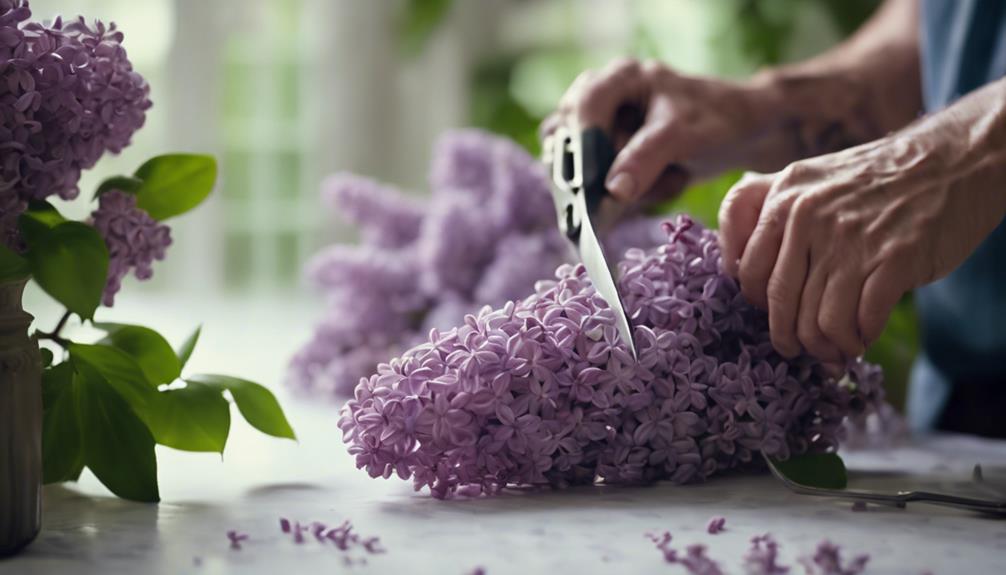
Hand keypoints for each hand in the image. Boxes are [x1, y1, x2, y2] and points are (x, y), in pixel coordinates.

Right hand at [540, 59, 782, 205]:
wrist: (740, 134)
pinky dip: (628, 198)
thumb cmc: (715, 120)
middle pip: (571, 144)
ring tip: (668, 179)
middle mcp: (600, 102)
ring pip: (581, 173)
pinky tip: (665, 183)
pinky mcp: (606, 162)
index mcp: (618, 79)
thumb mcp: (683, 135)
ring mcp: (599, 134)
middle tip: (625, 198)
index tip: (591, 186)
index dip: (583, 147)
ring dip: (619, 190)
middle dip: (600, 177)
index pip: (582, 109)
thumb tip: (612, 191)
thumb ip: (645, 158)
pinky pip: (598, 190)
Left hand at [718, 126, 1005, 362]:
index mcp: (784, 196)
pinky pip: (858, 322)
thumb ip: (765, 206)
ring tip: (838, 348)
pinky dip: (859, 339)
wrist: (954, 161)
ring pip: (817, 321)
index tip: (774, 314)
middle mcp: (808, 216)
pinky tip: (864, 335)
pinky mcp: (893, 260)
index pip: (747, 271)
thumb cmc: (876, 179)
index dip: (758, 304)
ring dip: (827, 347)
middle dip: (788, 338)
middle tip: (801, 350)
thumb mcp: (810, 177)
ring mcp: (850, 239)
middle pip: (778, 303)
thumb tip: (731, 259)